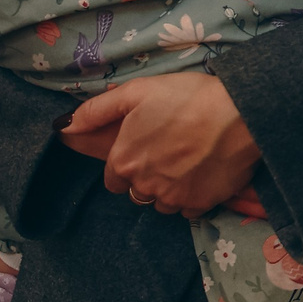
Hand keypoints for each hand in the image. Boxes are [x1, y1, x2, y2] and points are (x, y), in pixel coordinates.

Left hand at [64, 70, 260, 216]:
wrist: (241, 112)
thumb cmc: (188, 96)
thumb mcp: (137, 91)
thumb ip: (96, 111)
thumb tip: (62, 126)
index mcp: (124, 161)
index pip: (113, 178)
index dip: (128, 163)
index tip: (146, 149)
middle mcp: (143, 185)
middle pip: (137, 192)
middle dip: (148, 177)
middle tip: (170, 152)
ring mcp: (172, 198)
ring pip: (161, 203)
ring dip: (168, 190)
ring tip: (188, 164)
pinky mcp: (200, 204)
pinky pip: (187, 210)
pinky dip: (192, 197)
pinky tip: (203, 174)